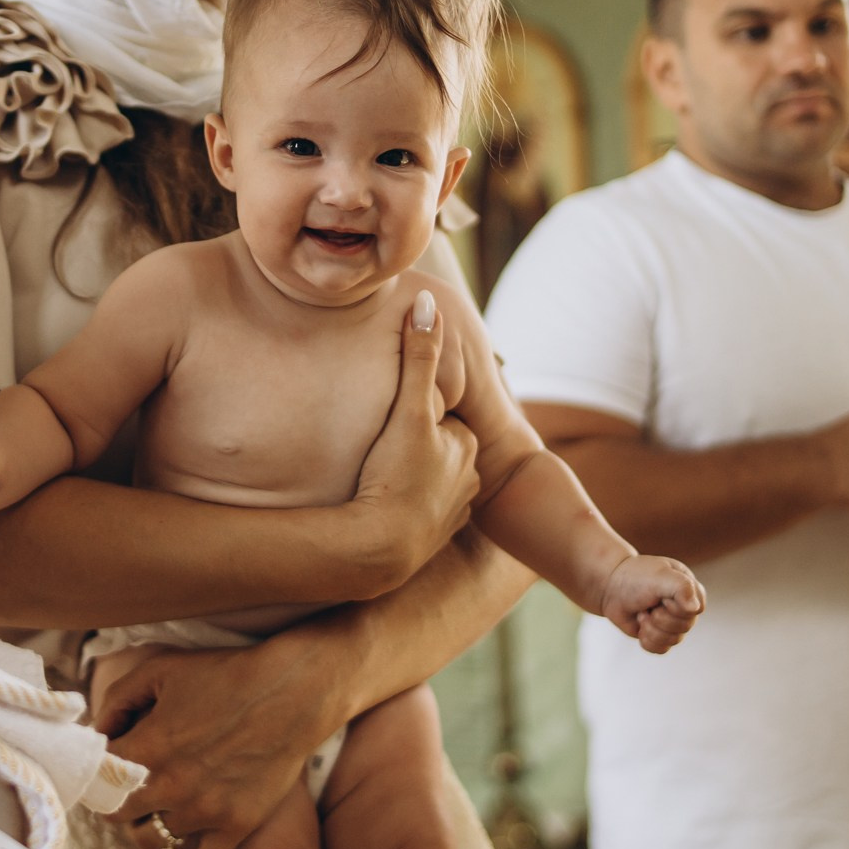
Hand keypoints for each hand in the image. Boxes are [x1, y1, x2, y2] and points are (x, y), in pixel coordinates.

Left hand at [98, 637, 342, 848]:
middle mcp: (171, 786)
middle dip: (115, 800)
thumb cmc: (226, 674)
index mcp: (148, 747)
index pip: (97, 779)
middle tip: (127, 788)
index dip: (95, 772)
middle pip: (117, 815)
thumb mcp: (161, 669)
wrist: (293, 692)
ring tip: (153, 811)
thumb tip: (98, 732)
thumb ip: (118, 699)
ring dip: (144, 827)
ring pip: (150, 841)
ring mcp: (204, 812)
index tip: (104, 768)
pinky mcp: (235, 827)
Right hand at [346, 290, 480, 592]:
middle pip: (437, 451)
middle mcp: (468, 481)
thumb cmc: (394, 475)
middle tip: (381, 449)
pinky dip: (407, 511)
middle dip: (416, 448)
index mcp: (466, 446)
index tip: (391, 420)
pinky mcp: (433, 542)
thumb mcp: (408, 409)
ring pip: (431, 484)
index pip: (440, 417)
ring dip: (411, 480)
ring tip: (380, 478)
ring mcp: (452, 514)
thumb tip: (428, 300)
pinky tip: (384, 508)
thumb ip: (418, 356)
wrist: (380, 548)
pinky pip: (421, 517)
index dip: (414, 415)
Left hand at [601, 553, 704, 653]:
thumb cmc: (636, 577)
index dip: (675, 607)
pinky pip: (661, 649)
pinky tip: (640, 627)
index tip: (661, 595)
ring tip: (642, 613)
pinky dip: (647, 640)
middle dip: (660, 617)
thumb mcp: (660, 576)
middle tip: (648, 603)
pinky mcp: (660, 637)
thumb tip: (695, 609)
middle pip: (684, 627)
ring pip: (673, 640)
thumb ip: (681, 587)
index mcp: (691, 590)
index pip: (695, 610)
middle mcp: (686, 609)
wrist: (611, 587)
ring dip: (651, 628)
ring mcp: (673, 624)